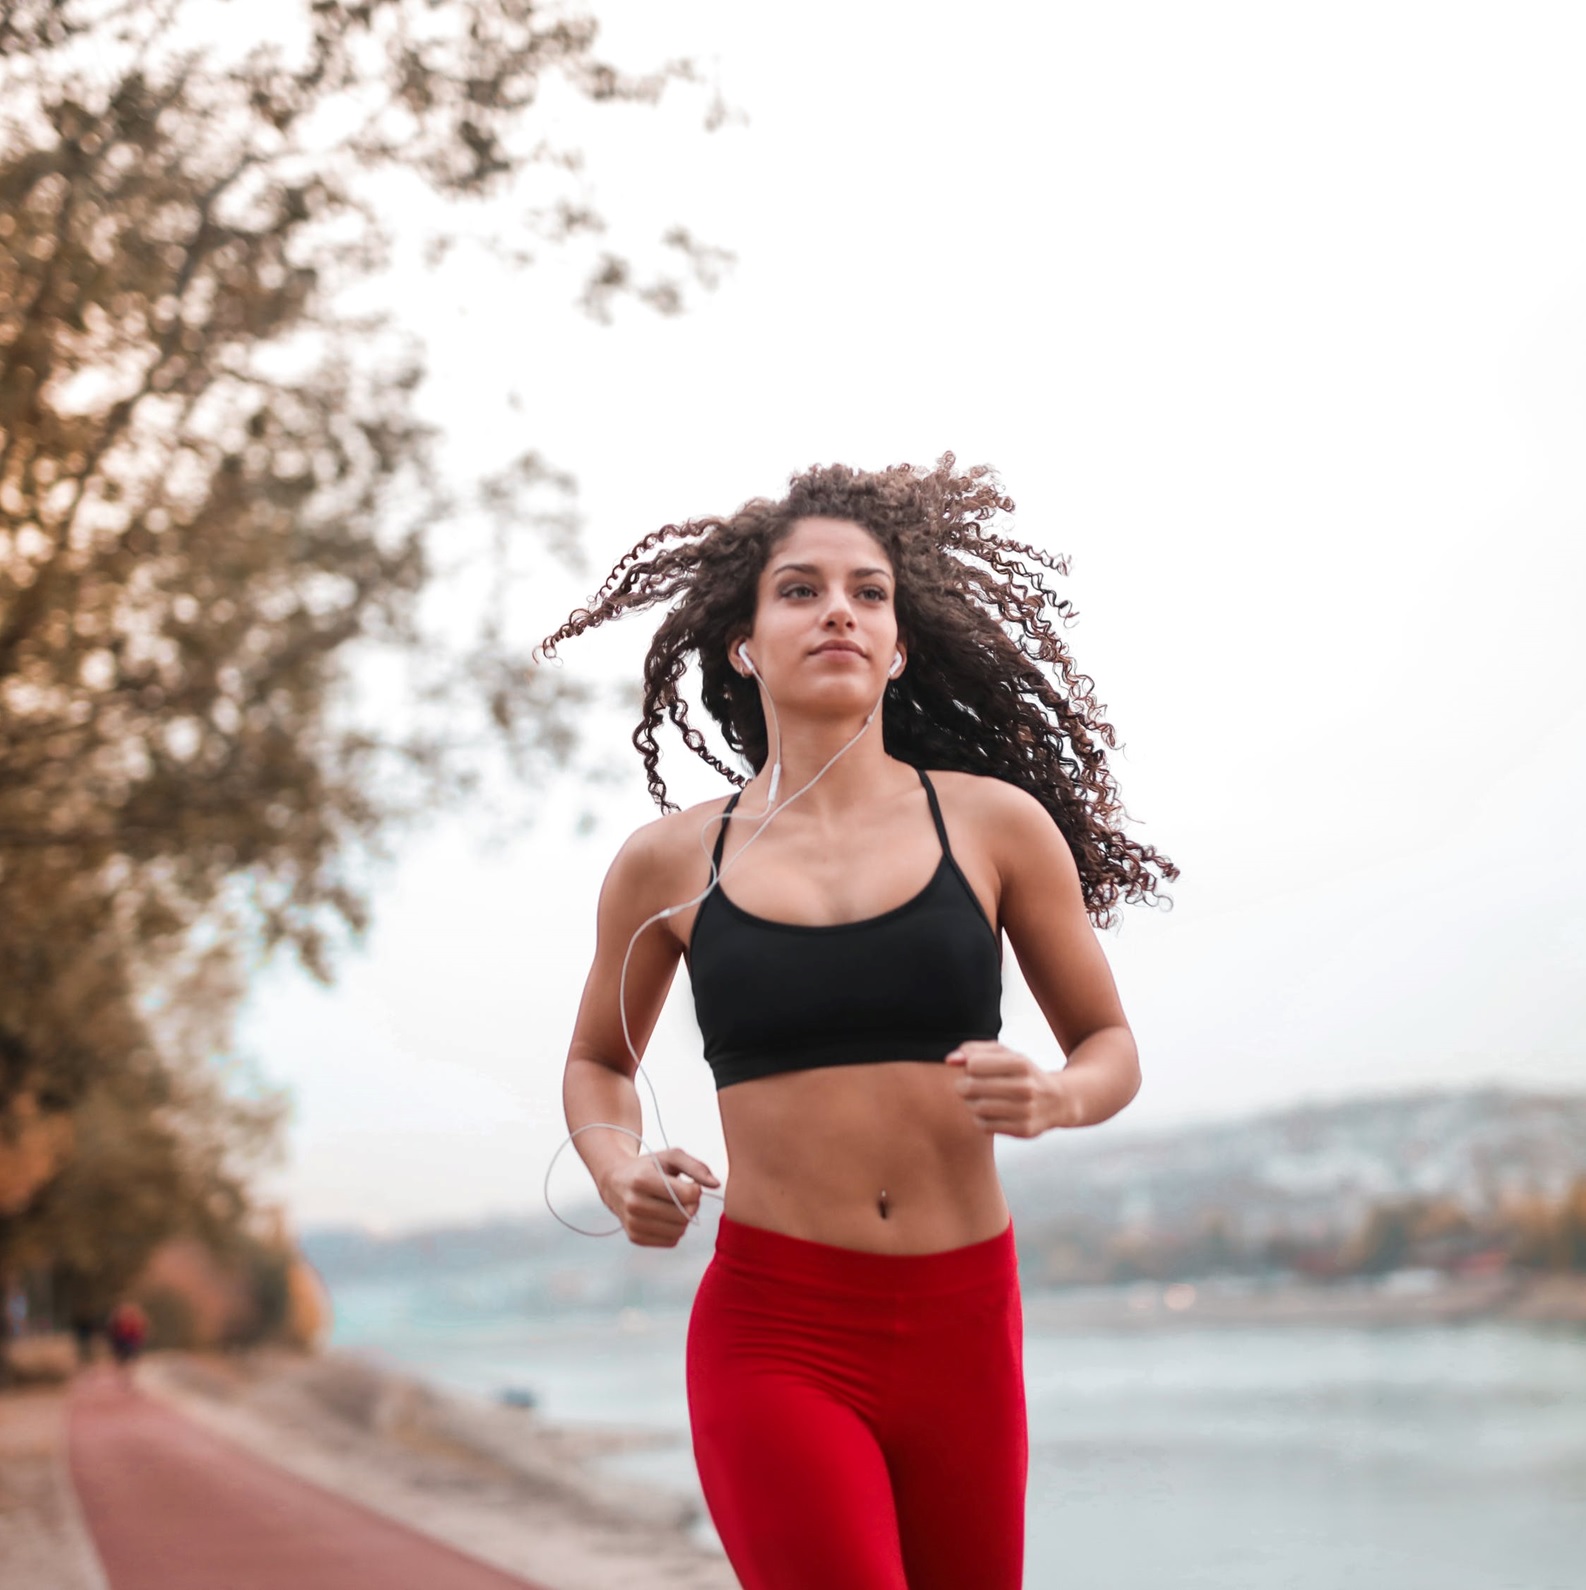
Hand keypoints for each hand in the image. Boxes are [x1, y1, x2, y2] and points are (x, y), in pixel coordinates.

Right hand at [600, 1147, 719, 1247]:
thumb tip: (716, 1185)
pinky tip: (666, 1216)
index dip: (696, 1190)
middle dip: (692, 1205)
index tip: (689, 1184)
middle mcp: (634, 1203)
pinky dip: (674, 1230)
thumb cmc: (649, 1166)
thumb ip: (697, 1167)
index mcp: (643, 1180)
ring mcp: (632, 1223)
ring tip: (675, 1205)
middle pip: (685, 1215)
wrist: (616, 1181)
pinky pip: (671, 1241)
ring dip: (684, 1219)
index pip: (688, 1195)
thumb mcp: (672, 1157)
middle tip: (684, 1196)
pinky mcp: (634, 1237)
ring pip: (679, 1231)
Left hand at [946, 1041, 1073, 1136]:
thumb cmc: (1022, 1073)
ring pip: (976, 1108)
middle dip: (963, 1085)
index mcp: (1021, 1063)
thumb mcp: (1004, 1054)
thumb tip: (950, 1060)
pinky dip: (979, 1118)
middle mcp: (1026, 1087)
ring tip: (976, 1098)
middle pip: (971, 1087)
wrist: (1058, 1100)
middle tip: (967, 1086)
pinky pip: (984, 1126)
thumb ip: (975, 1050)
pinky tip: (988, 1112)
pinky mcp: (1024, 1130)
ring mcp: (1026, 1111)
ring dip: (970, 1103)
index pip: (974, 1065)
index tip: (974, 1069)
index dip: (968, 1066)